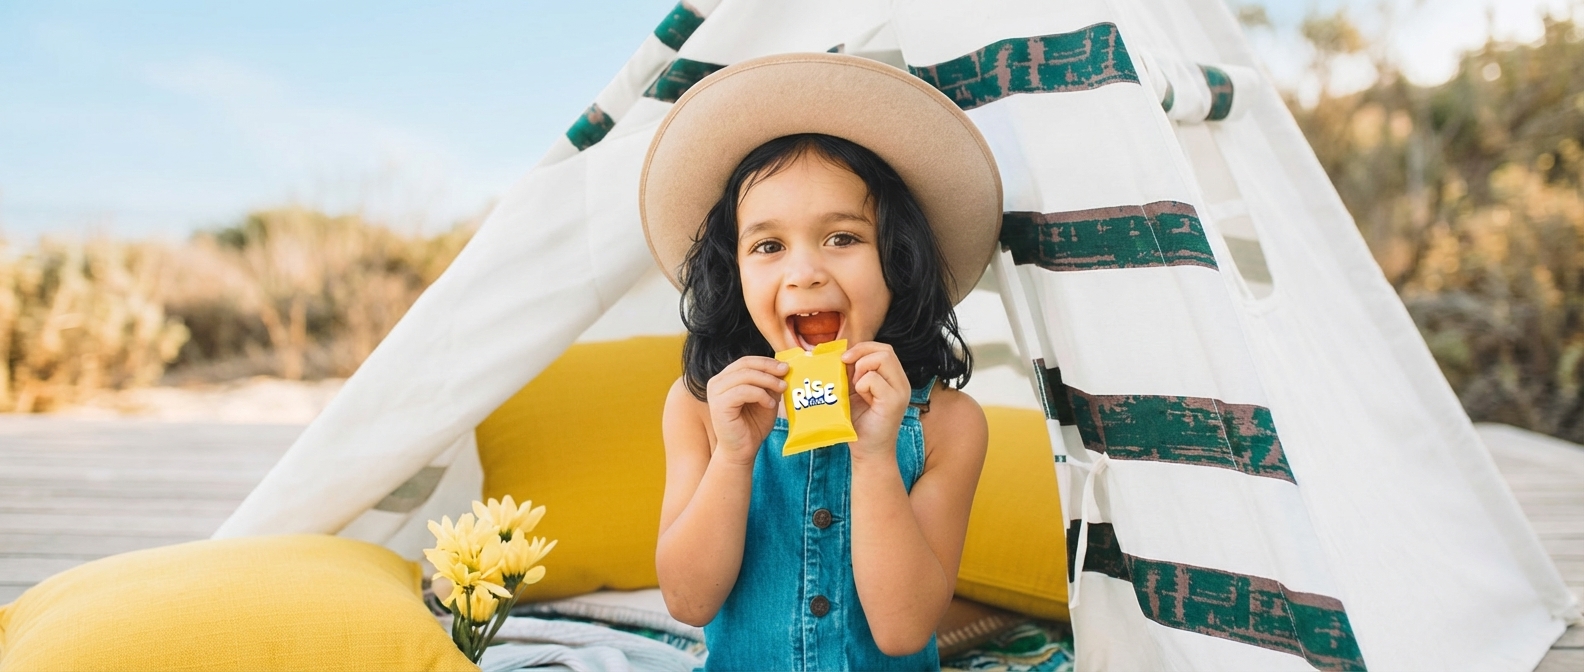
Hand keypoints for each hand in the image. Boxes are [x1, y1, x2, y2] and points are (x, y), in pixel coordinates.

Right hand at [706, 356, 787, 465]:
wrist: (741, 452)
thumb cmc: (752, 427)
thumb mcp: (765, 400)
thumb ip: (770, 384)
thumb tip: (783, 368)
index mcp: (726, 379)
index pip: (746, 361)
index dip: (766, 361)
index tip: (785, 366)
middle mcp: (717, 383)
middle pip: (745, 364)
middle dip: (768, 367)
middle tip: (786, 373)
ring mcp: (715, 393)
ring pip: (745, 376)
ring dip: (767, 381)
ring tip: (782, 389)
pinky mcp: (718, 404)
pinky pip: (743, 391)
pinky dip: (760, 395)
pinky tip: (769, 404)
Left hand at [841, 342, 910, 458]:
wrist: (868, 452)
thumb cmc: (859, 424)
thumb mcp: (853, 392)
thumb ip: (851, 374)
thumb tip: (838, 354)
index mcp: (893, 379)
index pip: (883, 349)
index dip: (862, 348)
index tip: (844, 359)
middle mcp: (901, 383)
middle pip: (885, 350)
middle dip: (861, 355)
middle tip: (848, 372)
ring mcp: (900, 392)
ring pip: (882, 359)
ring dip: (862, 369)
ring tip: (856, 388)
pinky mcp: (894, 402)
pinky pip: (874, 379)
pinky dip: (861, 385)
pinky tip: (860, 398)